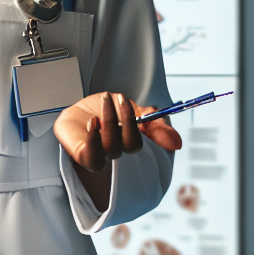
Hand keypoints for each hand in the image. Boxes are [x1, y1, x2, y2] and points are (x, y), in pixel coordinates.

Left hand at [53, 92, 181, 172]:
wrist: (76, 108)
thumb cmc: (102, 110)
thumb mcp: (129, 108)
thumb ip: (151, 121)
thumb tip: (177, 143)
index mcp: (128, 141)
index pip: (142, 142)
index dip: (147, 130)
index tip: (148, 111)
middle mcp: (115, 150)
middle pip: (129, 145)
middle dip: (127, 120)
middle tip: (120, 98)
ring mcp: (100, 155)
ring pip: (112, 147)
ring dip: (110, 121)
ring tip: (105, 99)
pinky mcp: (83, 155)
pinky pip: (92, 156)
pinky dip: (94, 138)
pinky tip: (92, 121)